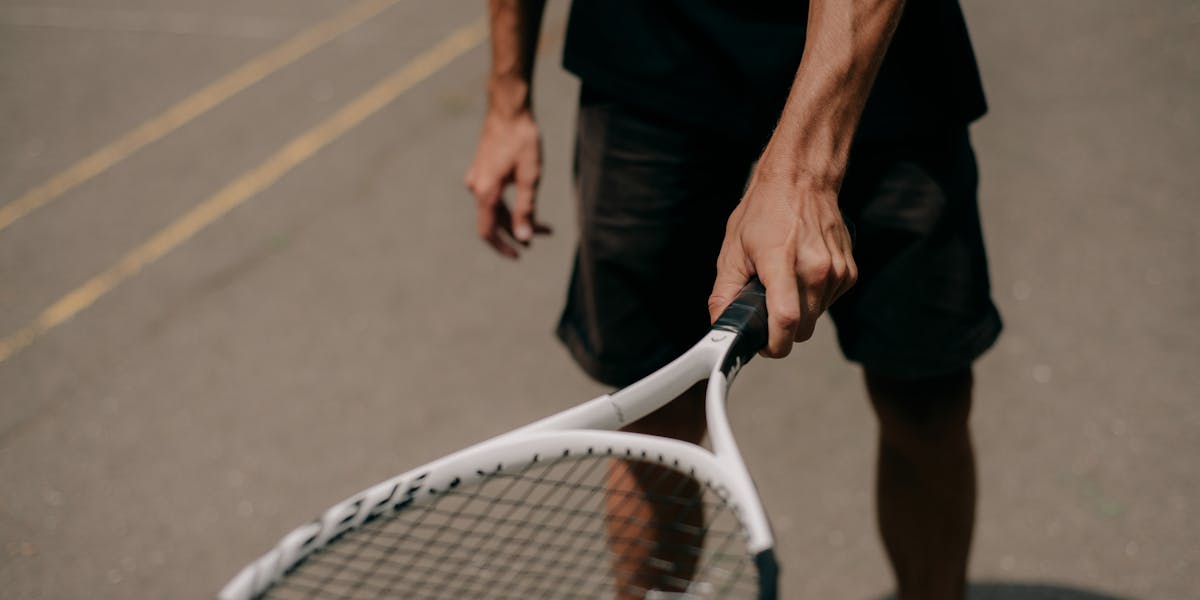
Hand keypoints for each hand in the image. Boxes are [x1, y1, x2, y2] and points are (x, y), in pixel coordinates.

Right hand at [464, 108, 549, 257]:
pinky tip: (526, 200)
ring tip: (544, 223)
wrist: (508, 109)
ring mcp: (477, 178)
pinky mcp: (481, 170)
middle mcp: (476, 187)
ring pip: (496, 208)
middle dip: (519, 230)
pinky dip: (510, 204)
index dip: (502, 247)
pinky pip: (493, 195)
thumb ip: (526, 210)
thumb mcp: (530, 177)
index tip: (519, 255)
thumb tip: (524, 238)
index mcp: (486, 192)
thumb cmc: (522, 140)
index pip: (488, 232)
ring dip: (517, 217)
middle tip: (545, 235)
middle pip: (496, 220)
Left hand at [708, 174, 856, 357]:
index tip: (763, 345)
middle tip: (766, 309)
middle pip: (801, 330)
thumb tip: (720, 325)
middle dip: (782, 329)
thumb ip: (724, 293)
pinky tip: (802, 274)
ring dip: (798, 312)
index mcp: (782, 262)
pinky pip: (828, 303)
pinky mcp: (849, 273)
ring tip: (784, 281)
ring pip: (815, 318)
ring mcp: (836, 272)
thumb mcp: (732, 249)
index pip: (786, 321)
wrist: (802, 180)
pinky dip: (813, 299)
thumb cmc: (764, 211)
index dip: (773, 344)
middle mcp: (816, 269)